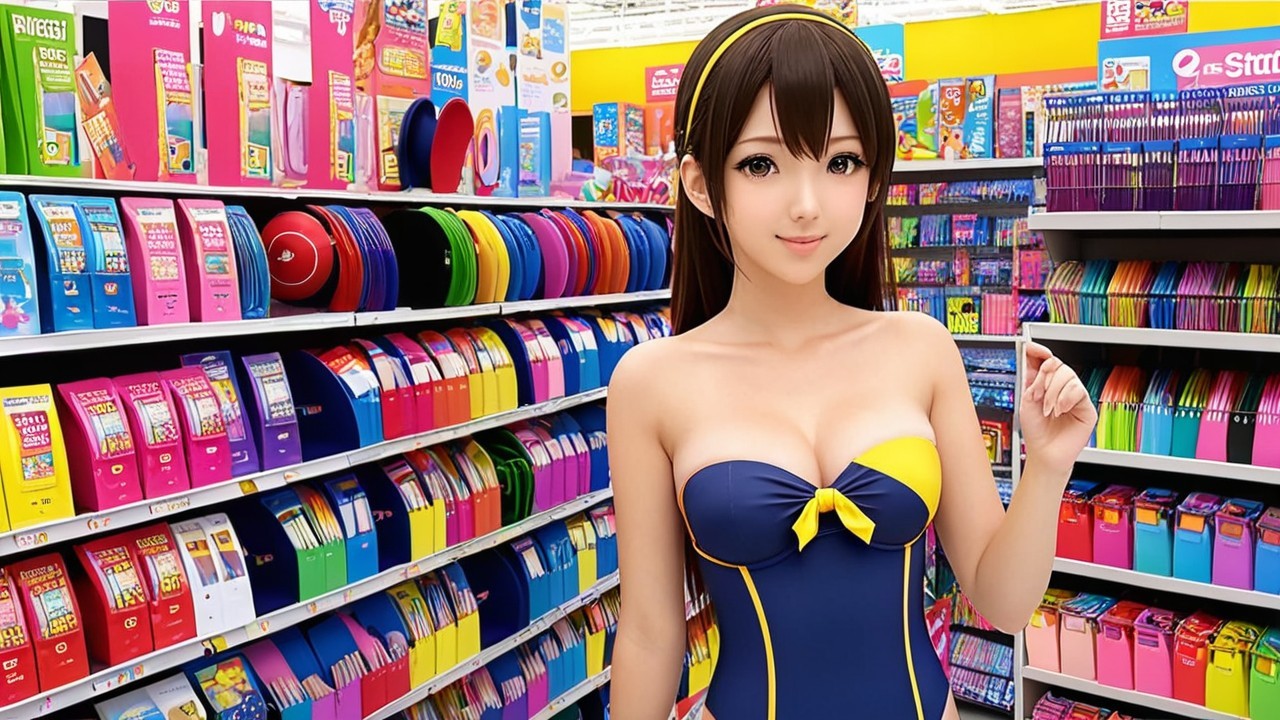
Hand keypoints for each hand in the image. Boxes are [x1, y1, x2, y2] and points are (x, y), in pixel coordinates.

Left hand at [1021, 341, 1096, 474]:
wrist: (1044, 452)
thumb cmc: (1036, 430)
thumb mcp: (1026, 401)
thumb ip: (1032, 380)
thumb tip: (1038, 360)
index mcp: (1045, 384)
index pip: (1045, 360)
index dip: (1039, 351)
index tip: (1032, 348)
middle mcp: (1061, 387)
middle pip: (1057, 365)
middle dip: (1044, 377)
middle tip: (1037, 395)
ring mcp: (1075, 396)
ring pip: (1069, 375)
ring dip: (1053, 392)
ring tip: (1047, 409)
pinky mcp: (1086, 406)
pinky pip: (1079, 390)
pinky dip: (1066, 398)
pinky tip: (1060, 410)